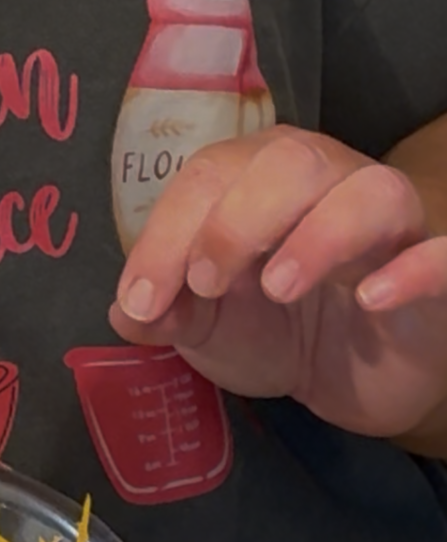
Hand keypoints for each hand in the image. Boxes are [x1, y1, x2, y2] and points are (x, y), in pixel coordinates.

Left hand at [112, 125, 446, 439]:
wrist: (358, 380)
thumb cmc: (283, 331)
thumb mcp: (210, 328)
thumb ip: (167, 313)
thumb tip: (126, 311)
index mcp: (262, 183)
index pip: (212, 176)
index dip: (168, 232)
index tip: (142, 299)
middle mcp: (329, 185)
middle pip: (290, 161)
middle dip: (236, 219)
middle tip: (207, 284)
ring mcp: (387, 227)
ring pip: (370, 193)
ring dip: (317, 234)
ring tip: (277, 287)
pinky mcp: (433, 274)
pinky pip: (441, 253)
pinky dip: (413, 269)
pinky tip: (372, 297)